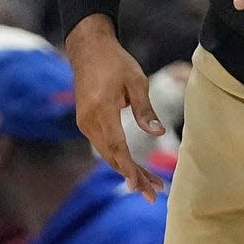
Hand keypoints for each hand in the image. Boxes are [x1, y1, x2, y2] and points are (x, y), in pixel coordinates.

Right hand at [65, 14, 165, 201]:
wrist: (88, 49)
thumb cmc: (116, 62)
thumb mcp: (136, 81)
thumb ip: (145, 109)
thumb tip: (158, 134)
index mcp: (102, 110)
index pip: (117, 147)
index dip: (129, 169)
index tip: (140, 187)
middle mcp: (89, 122)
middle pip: (112, 157)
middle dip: (133, 177)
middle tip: (154, 194)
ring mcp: (85, 123)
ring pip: (107, 154)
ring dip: (127, 170)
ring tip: (149, 184)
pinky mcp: (86, 121)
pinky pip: (103, 145)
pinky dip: (118, 158)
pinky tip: (132, 166)